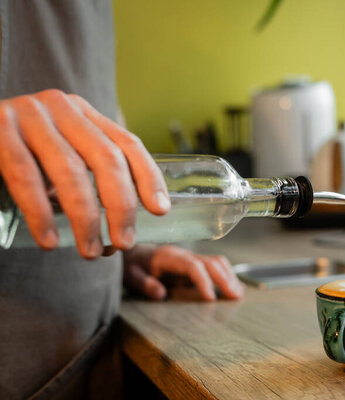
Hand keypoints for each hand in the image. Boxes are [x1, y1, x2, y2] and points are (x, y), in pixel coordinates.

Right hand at [0, 89, 169, 258]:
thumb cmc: (22, 150)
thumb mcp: (62, 153)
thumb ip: (89, 175)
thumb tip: (121, 229)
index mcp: (84, 113)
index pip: (128, 143)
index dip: (148, 177)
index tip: (160, 211)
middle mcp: (62, 107)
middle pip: (106, 157)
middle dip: (121, 204)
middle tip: (125, 241)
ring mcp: (30, 115)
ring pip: (70, 170)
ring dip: (84, 217)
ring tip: (89, 251)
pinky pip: (25, 176)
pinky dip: (40, 212)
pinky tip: (50, 241)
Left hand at [122, 244, 243, 300]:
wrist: (132, 254)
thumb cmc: (131, 265)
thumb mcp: (130, 275)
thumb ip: (143, 283)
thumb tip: (161, 294)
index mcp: (169, 257)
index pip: (192, 266)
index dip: (204, 281)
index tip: (211, 298)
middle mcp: (184, 254)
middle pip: (211, 262)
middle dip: (225, 279)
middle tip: (235, 297)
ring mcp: (191, 258)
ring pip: (217, 262)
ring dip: (229, 277)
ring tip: (237, 295)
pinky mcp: (195, 264)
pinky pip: (215, 267)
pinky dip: (227, 276)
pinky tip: (233, 288)